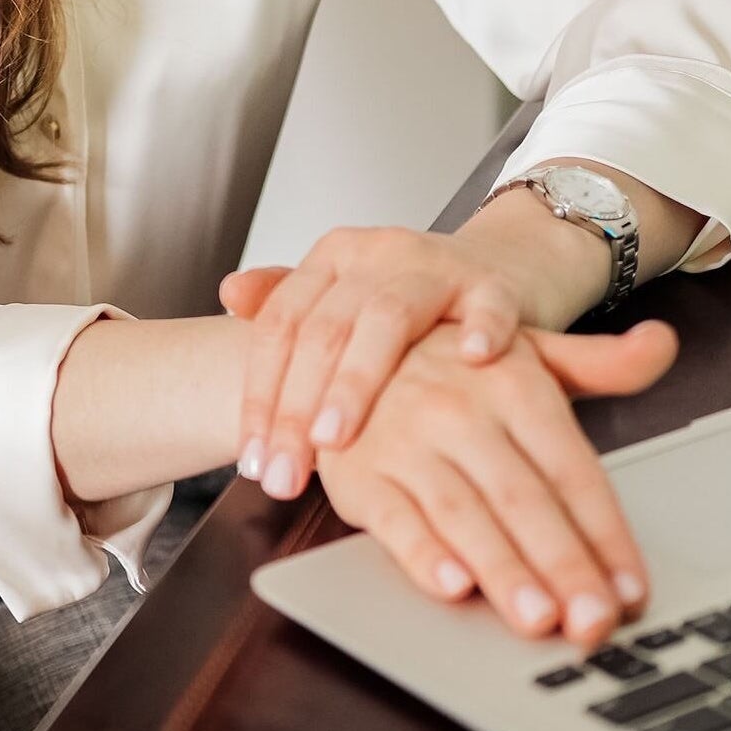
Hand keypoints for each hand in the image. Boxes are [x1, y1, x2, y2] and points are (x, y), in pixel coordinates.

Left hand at [217, 226, 526, 499]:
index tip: (252, 460)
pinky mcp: (495, 284)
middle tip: (282, 474)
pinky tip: (473, 362)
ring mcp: (437, 267)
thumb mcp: (345, 297)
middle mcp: (378, 255)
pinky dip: (483, 329)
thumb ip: (287, 304)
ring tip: (334, 438)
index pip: (280, 326)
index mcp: (332, 259)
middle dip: (296, 409)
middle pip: (323, 330)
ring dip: (357, 381)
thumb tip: (228, 293)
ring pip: (387, 317)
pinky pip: (490, 306)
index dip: (259, 395)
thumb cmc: (414, 303)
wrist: (502, 267)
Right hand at [309, 317, 677, 649]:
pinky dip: (421, 553)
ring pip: (462, 513)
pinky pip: (392, 517)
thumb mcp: (528, 352)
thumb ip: (602, 361)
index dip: (604, 531)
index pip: (572, 469)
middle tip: (593, 621)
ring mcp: (406, 442)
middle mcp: (460, 411)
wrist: (346, 345)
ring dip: (502, 570)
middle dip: (562, 564)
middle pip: (523, 497)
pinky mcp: (359, 474)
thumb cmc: (453, 368)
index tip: (631, 588)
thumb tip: (662, 343)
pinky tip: (452, 585)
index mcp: (513, 384)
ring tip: (536, 619)